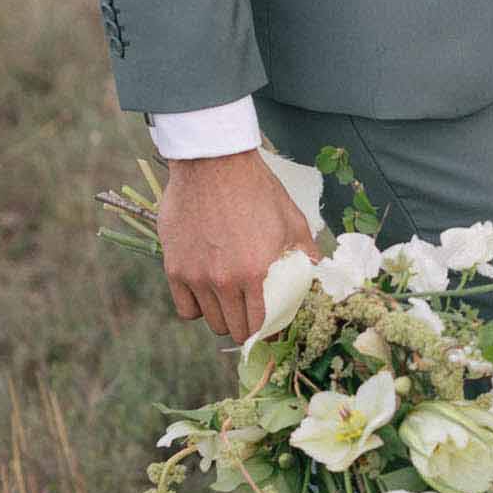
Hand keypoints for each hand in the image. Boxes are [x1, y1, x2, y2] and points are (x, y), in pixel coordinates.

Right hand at [157, 150, 319, 343]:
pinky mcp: (174, 267)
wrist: (213, 163)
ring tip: (229, 302)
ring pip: (210, 321)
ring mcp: (196, 275)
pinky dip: (196, 307)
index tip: (269, 325)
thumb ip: (306, 252)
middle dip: (245, 327)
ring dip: (222, 316)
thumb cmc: (256, 188)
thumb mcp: (291, 219)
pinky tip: (206, 296)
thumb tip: (318, 272)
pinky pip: (184, 308)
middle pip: (234, 328)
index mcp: (255, 272)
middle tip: (249, 315)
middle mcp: (223, 280)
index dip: (267, 330)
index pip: (260, 324)